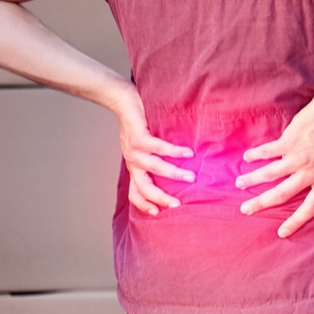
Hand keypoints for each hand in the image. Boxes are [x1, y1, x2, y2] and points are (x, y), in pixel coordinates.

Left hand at [112, 83, 195, 215]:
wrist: (122, 100)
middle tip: (178, 204)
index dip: (144, 205)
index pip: (135, 192)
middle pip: (144, 188)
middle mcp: (133, 162)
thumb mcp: (144, 146)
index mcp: (134, 167)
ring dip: (173, 174)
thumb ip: (155, 159)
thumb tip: (179, 169)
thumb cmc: (139, 123)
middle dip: (161, 198)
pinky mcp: (138, 137)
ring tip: (191, 177)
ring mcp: (134, 151)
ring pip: (154, 169)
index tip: (158, 213)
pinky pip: (158, 148)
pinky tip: (188, 153)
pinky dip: (174, 152)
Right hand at [235, 95, 313, 237]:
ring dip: (252, 180)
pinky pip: (268, 151)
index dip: (295, 222)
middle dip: (261, 204)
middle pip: (281, 195)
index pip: (310, 208)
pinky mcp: (288, 141)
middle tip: (245, 210)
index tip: (281, 233)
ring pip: (270, 174)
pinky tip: (246, 157)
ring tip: (239, 185)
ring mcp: (297, 157)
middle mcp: (309, 173)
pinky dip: (256, 155)